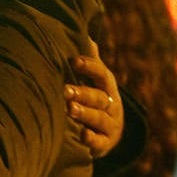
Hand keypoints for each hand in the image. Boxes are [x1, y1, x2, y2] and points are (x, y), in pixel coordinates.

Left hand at [65, 41, 123, 157]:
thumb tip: (82, 32)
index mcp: (107, 86)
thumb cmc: (93, 97)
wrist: (109, 131)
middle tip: (65, 89)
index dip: (89, 66)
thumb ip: (88, 59)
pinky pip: (100, 142)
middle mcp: (112, 104)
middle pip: (99, 97)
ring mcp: (110, 125)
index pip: (101, 73)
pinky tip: (81, 134)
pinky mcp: (105, 144)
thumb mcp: (93, 78)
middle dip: (82, 93)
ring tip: (69, 109)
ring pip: (99, 118)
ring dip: (85, 113)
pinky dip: (91, 139)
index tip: (72, 60)